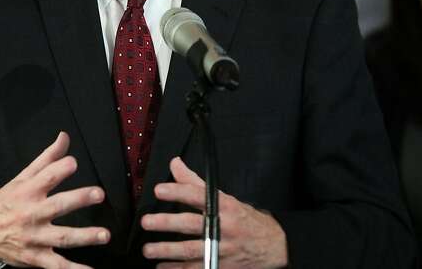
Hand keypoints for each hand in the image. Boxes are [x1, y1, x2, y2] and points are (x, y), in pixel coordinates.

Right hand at [0, 131, 110, 268]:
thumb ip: (46, 159)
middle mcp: (30, 214)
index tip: (74, 163)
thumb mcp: (21, 178)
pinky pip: (56, 265)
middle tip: (98, 194)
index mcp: (27, 192)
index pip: (45, 178)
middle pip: (56, 206)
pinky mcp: (36, 257)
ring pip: (61, 237)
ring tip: (104, 235)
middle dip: (78, 200)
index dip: (60, 169)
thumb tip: (65, 137)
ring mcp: (34, 238)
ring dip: (84, 236)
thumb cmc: (4, 202)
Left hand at [140, 157, 287, 268]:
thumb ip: (196, 183)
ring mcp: (223, 248)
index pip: (198, 195)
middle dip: (167, 223)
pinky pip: (197, 268)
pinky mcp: (222, 265)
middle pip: (192, 224)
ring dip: (167, 251)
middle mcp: (224, 227)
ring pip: (192, 250)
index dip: (178, 191)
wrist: (274, 245)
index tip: (159, 190)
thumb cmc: (245, 219)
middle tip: (147, 222)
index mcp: (224, 206)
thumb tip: (175, 164)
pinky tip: (162, 268)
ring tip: (148, 250)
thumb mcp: (225, 198)